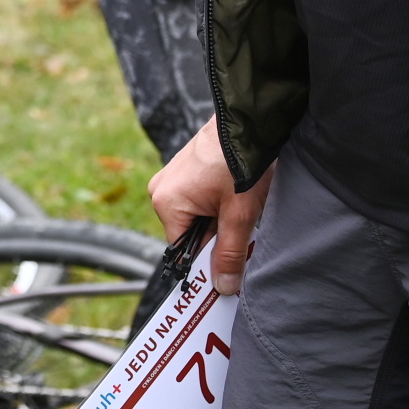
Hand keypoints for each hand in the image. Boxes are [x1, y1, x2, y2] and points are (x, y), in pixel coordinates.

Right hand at [148, 118, 270, 293]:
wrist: (247, 121)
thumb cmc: (240, 163)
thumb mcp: (240, 215)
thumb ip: (230, 253)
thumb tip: (223, 287)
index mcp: (167, 203)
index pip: (184, 251)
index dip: (209, 259)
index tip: (231, 265)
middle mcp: (161, 191)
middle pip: (190, 234)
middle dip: (217, 236)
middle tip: (243, 226)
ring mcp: (170, 178)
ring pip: (196, 217)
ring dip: (219, 219)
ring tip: (240, 204)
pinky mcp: (182, 170)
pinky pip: (196, 200)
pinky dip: (216, 204)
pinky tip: (234, 194)